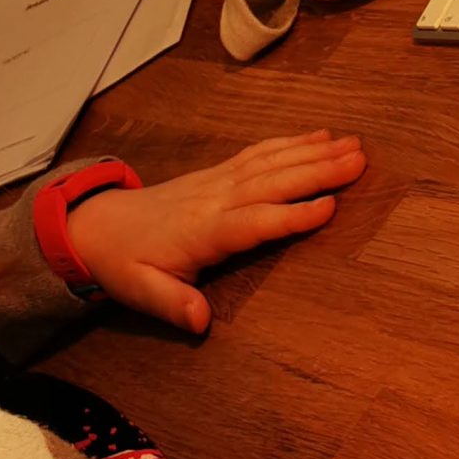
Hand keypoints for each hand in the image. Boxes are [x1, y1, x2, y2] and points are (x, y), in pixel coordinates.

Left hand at [65, 131, 366, 332]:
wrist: (98, 226)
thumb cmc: (125, 263)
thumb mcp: (141, 291)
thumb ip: (172, 304)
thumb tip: (200, 321)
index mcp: (202, 231)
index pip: (253, 221)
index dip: (291, 215)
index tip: (330, 207)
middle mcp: (215, 199)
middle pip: (272, 182)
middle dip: (317, 171)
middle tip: (359, 161)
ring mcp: (218, 182)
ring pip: (270, 162)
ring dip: (312, 152)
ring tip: (352, 145)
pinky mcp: (218, 174)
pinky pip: (259, 154)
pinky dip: (290, 143)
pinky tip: (318, 136)